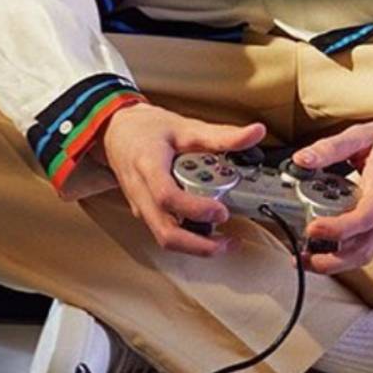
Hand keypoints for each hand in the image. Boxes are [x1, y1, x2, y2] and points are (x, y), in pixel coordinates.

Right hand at [101, 103, 265, 256]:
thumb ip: (221, 135)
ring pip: (164, 238)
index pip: (166, 196)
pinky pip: (164, 232)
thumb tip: (256, 133)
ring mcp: (141, 206)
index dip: (195, 209)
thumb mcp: (186, 127)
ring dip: (194, 246)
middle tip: (228, 241)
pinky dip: (187, 238)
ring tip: (224, 242)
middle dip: (198, 245)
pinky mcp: (145, 212)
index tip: (221, 211)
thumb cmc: (148, 129)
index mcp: (148, 165)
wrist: (117, 132)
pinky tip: (208, 232)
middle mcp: (141, 191)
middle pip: (165, 231)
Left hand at [295, 119, 372, 274]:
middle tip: (302, 255)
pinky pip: (368, 249)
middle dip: (331, 260)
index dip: (337, 229)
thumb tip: (302, 159)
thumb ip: (332, 147)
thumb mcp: (364, 134)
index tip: (312, 228)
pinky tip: (325, 248)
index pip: (365, 218)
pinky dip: (346, 256)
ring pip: (365, 255)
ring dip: (336, 263)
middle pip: (363, 249)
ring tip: (307, 258)